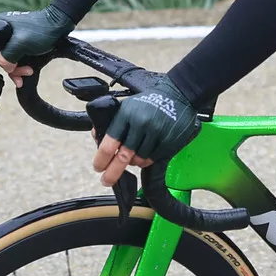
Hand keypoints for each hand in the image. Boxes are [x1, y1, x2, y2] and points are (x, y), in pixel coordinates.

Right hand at [0, 5, 75, 94]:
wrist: (58, 25)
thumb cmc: (41, 29)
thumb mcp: (22, 42)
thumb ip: (7, 56)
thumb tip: (2, 67)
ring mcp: (2, 40)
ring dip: (9, 73)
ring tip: (21, 79)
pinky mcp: (11, 46)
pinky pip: (8, 63)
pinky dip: (15, 71)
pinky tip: (24, 76)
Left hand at [90, 72, 199, 186]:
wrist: (178, 94)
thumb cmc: (148, 101)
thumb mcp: (127, 105)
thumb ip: (112, 122)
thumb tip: (97, 137)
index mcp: (126, 115)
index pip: (109, 143)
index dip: (101, 159)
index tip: (97, 167)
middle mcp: (140, 124)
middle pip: (123, 157)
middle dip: (112, 173)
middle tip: (106, 180)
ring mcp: (156, 133)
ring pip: (138, 160)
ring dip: (132, 163)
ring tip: (131, 159)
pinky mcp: (168, 141)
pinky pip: (152, 159)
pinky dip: (145, 161)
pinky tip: (144, 155)